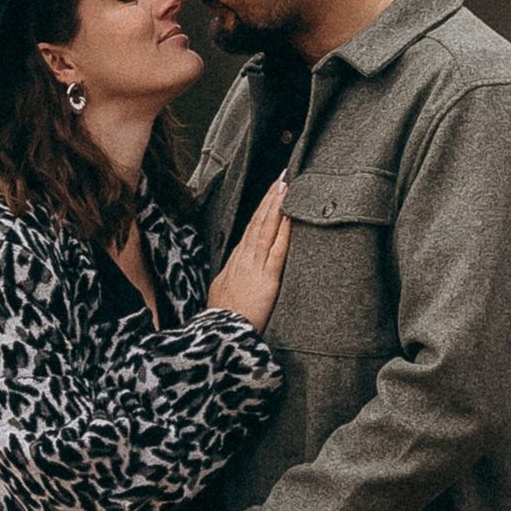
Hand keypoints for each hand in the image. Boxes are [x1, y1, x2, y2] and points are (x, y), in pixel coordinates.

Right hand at [207, 174, 289, 328]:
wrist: (220, 334)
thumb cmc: (224, 318)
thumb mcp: (223, 291)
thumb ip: (233, 277)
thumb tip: (238, 270)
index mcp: (236, 261)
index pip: (251, 229)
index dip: (261, 209)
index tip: (271, 191)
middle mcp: (244, 258)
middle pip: (258, 222)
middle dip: (270, 198)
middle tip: (282, 176)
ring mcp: (254, 266)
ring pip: (266, 229)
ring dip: (277, 206)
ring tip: (286, 186)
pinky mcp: (266, 279)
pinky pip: (277, 251)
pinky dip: (284, 232)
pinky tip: (291, 217)